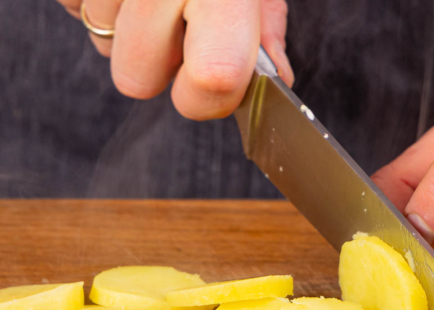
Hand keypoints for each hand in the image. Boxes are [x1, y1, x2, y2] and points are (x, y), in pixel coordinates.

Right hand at [55, 0, 292, 119]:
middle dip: (159, 65)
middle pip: (135, 80)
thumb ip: (267, 26)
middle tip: (179, 22)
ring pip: (102, 44)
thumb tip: (277, 77)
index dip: (211, 96)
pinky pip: (74, 8)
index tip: (218, 80)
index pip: (215, 79)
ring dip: (129, 26)